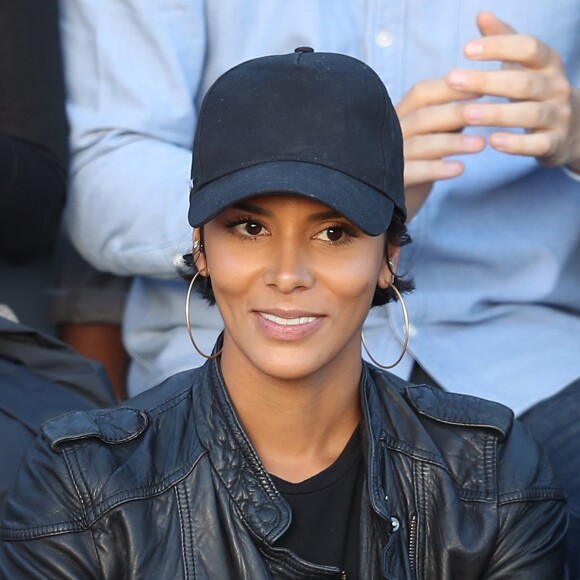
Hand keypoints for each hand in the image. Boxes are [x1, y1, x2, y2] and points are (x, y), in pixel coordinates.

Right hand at [396, 79, 485, 218]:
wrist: (388, 205)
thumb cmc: (415, 164)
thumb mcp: (430, 137)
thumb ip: (448, 120)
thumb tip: (481, 97)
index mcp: (400, 116)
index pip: (422, 93)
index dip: (450, 88)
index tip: (482, 86)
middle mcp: (391, 134)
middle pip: (422, 116)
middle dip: (455, 113)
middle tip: (488, 113)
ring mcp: (389, 159)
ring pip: (421, 144)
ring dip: (453, 142)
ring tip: (481, 144)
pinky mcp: (393, 182)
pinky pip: (415, 173)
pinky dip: (437, 169)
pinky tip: (460, 169)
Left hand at [447, 11, 579, 172]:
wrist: (572, 128)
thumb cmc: (537, 91)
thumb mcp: (525, 65)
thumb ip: (505, 40)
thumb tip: (481, 14)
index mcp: (548, 63)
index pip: (528, 47)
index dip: (498, 47)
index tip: (466, 50)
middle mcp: (556, 87)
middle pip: (523, 82)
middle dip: (487, 81)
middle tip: (452, 79)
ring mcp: (558, 116)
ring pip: (529, 114)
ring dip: (496, 114)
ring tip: (466, 114)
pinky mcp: (554, 142)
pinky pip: (536, 144)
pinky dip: (516, 144)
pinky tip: (493, 142)